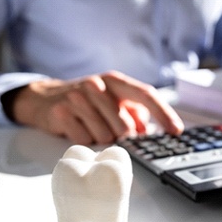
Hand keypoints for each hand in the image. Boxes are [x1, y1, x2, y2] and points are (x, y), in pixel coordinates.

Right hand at [11, 70, 183, 144]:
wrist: (45, 98)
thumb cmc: (88, 102)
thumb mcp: (113, 100)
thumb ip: (134, 113)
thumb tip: (147, 131)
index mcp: (115, 81)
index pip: (146, 94)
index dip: (164, 113)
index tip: (176, 131)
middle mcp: (97, 85)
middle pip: (125, 126)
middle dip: (122, 137)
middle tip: (110, 131)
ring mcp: (77, 98)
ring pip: (105, 136)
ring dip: (101, 139)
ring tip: (90, 126)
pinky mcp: (61, 113)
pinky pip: (85, 140)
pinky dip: (85, 141)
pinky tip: (78, 128)